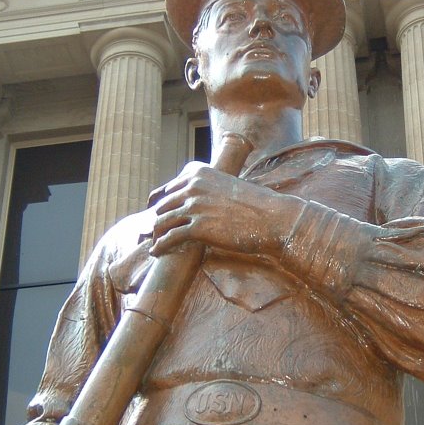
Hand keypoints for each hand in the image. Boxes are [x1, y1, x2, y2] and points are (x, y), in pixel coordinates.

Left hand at [150, 162, 303, 257]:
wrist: (271, 218)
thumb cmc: (254, 205)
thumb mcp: (227, 187)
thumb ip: (208, 190)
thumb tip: (196, 204)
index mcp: (199, 173)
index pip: (168, 189)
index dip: (159, 204)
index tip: (154, 214)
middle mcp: (193, 187)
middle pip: (163, 206)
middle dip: (156, 220)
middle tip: (152, 233)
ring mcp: (194, 206)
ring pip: (163, 221)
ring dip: (155, 235)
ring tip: (153, 244)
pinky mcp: (197, 228)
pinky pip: (170, 237)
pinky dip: (160, 246)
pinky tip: (156, 252)